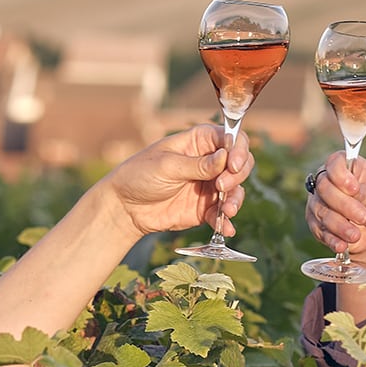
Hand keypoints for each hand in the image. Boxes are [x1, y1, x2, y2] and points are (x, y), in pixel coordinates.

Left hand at [104, 124, 253, 239]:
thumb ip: (198, 165)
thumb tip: (225, 157)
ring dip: (236, 199)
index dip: (238, 149)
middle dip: (237, 175)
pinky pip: (223, 214)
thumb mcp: (167, 166)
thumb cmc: (140, 175)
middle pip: (240, 163)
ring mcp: (209, 185)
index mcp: (199, 141)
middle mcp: (209, 161)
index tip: (233, 164)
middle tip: (222, 185)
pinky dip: (228, 221)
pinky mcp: (206, 208)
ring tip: (226, 209)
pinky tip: (227, 228)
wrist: (126, 207)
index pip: (230, 138)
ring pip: (236, 189)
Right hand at [305, 152, 365, 266]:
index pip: (335, 163)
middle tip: (363, 217)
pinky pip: (319, 230)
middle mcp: (329, 181)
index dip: (340, 175)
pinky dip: (331, 239)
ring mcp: (319, 202)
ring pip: (321, 211)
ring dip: (339, 225)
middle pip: (324, 187)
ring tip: (356, 235)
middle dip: (344, 205)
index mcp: (348, 167)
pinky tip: (342, 245)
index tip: (354, 189)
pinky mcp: (316, 223)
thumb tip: (354, 192)